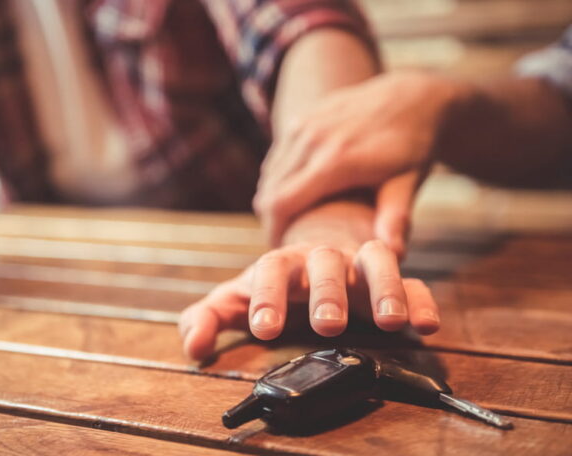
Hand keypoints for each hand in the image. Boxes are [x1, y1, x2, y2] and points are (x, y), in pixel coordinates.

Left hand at [179, 201, 439, 359]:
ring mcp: (359, 264)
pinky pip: (413, 281)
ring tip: (388, 321)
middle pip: (325, 263)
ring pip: (376, 261)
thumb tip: (193, 347)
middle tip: (326, 325)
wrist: (318, 251)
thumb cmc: (274, 283)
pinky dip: (421, 298)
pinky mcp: (391, 280)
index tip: (264, 328)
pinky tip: (427, 323)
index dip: (266, 296)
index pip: (270, 270)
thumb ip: (208, 317)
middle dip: (326, 292)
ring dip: (384, 288)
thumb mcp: (236, 299)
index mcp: (281, 263)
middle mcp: (322, 259)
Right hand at [255, 71, 462, 252]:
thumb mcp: (409, 182)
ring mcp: (304, 125)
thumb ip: (395, 217)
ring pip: (270, 174)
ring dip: (272, 200)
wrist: (412, 97)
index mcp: (336, 160)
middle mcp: (313, 139)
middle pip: (269, 191)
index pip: (281, 203)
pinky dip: (278, 180)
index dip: (274, 231)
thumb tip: (393, 254)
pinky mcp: (302, 118)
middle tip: (287, 242)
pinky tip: (294, 195)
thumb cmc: (413, 148)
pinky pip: (277, 157)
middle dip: (272, 220)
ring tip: (290, 222)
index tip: (284, 251)